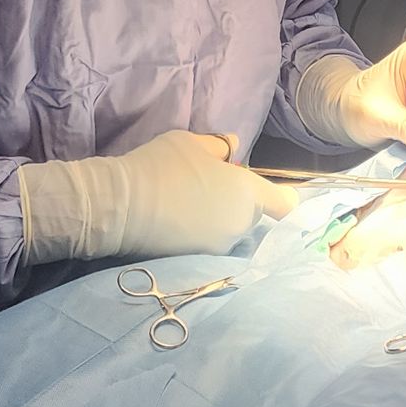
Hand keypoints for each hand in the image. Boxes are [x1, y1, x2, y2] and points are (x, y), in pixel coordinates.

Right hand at [19, 130, 293, 265]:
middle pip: (255, 218)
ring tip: (191, 207)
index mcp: (248, 194)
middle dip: (241, 206)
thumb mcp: (191, 143)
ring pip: (232, 233)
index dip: (281, 198)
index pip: (286, 205)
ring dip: (220, 222)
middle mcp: (242, 226)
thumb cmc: (161, 167)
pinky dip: (202, 237)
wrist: (119, 206)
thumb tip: (233, 146)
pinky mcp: (198, 263)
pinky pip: (211, 246)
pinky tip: (180, 225)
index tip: (267, 191)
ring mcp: (220, 249)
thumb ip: (219, 146)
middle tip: (211, 190)